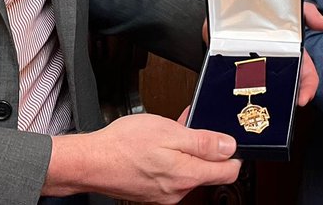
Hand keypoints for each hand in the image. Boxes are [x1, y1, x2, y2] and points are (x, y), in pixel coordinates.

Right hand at [44, 113, 238, 201]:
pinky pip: (171, 174)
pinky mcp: (152, 193)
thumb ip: (204, 142)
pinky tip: (158, 144)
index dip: (232, 152)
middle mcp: (178, 191)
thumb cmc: (124, 145)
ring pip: (188, 170)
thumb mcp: (170, 132)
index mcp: (187, 176)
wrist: (90, 161)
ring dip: (185, 150)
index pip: (229, 172)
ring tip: (170, 131)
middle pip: (208, 171)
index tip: (226, 138)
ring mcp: (164, 195)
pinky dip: (170, 158)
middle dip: (204, 147)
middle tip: (192, 126)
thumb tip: (229, 147)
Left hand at [201, 2, 322, 105]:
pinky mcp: (229, 66)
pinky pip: (235, 84)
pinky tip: (237, 99)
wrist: (232, 1)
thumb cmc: (265, 8)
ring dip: (262, 100)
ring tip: (260, 108)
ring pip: (261, 89)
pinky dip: (237, 93)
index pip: (305, 75)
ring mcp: (251, 66)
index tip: (303, 99)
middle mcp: (273, 64)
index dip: (308, 87)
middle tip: (282, 110)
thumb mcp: (290, 9)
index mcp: (289, 53)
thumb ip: (308, 13)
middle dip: (286, 101)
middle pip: (284, 87)